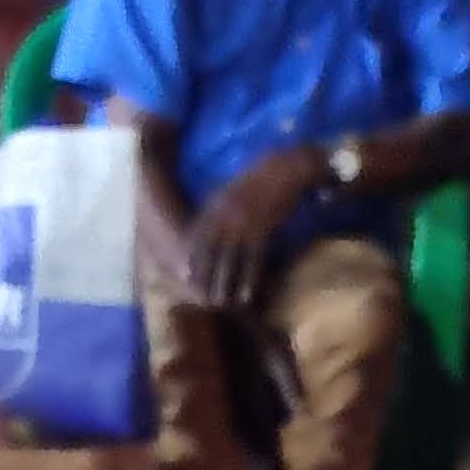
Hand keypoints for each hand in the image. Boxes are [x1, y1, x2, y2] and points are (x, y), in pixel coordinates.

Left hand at [180, 145, 331, 306]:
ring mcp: (243, 223)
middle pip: (209, 250)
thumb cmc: (262, 181)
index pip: (198, 234)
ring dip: (223, 283)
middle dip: (203, 275)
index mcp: (216, 203)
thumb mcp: (233, 190)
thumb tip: (209, 227)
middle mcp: (225, 214)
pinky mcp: (262, 229)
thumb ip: (219, 208)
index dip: (191, 257)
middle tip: (199, 296)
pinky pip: (252, 260)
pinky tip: (244, 295)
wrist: (285, 168)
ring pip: (228, 259)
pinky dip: (248, 280)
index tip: (184, 275)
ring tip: (219, 301)